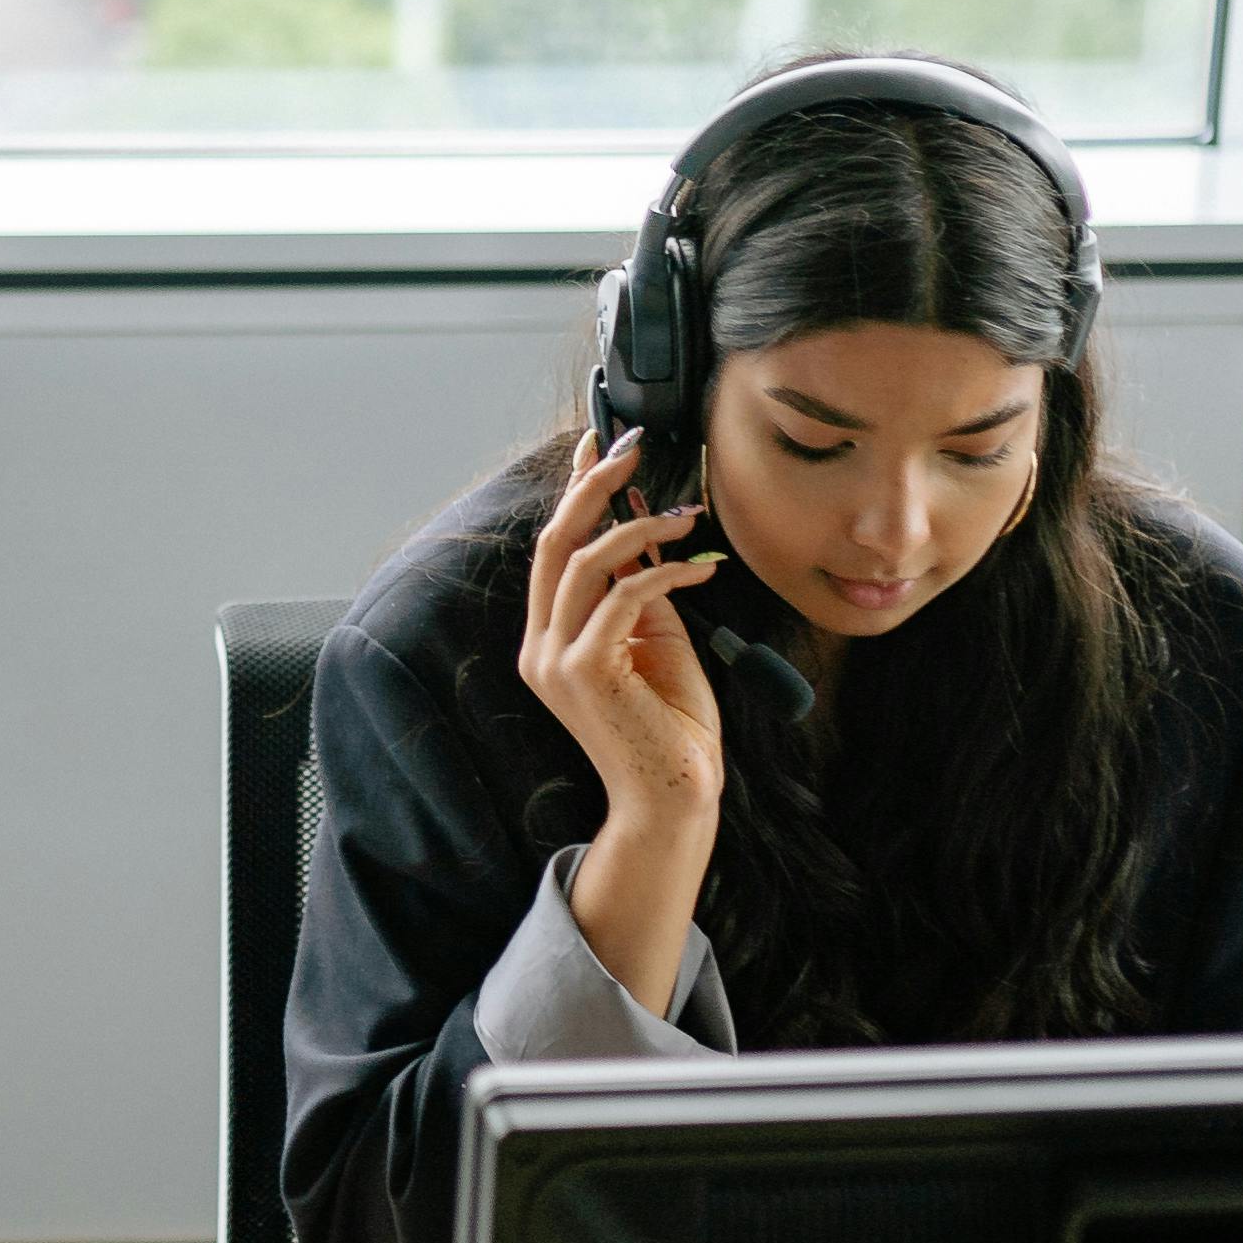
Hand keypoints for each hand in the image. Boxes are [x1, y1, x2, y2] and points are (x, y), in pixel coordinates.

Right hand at [520, 434, 729, 1014]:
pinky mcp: (582, 673)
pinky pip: (622, 598)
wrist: (675, 800)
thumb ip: (641, 593)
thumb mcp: (656, 644)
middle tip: (632, 448)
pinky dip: (665, 572)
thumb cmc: (672, 730)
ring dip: (637, 527)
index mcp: (551, 639)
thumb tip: (645, 528)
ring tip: (685, 514)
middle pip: (554, 542)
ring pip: (582, 563)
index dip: (573, 490)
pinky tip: (702, 565)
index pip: (554, 548)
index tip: (599, 443)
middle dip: (592, 487)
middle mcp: (540, 646)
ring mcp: (555, 661)